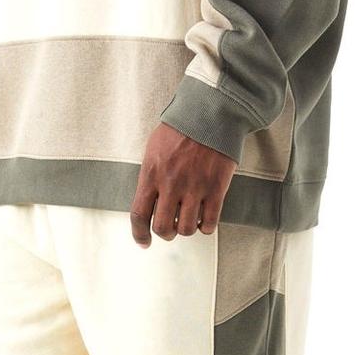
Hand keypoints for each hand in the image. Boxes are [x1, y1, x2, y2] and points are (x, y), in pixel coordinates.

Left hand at [130, 122, 237, 246]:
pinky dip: (205, 227)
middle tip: (169, 229)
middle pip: (162, 227)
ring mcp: (194, 187)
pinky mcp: (216, 188)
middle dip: (165, 233)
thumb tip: (148, 202)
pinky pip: (209, 222)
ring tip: (188, 220)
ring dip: (185, 229)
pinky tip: (205, 219)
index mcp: (152, 174)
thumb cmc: (182, 129)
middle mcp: (171, 184)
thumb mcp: (154, 149)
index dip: (139, 234)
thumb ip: (150, 177)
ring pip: (185, 229)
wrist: (211, 112)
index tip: (144, 242)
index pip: (139, 214)